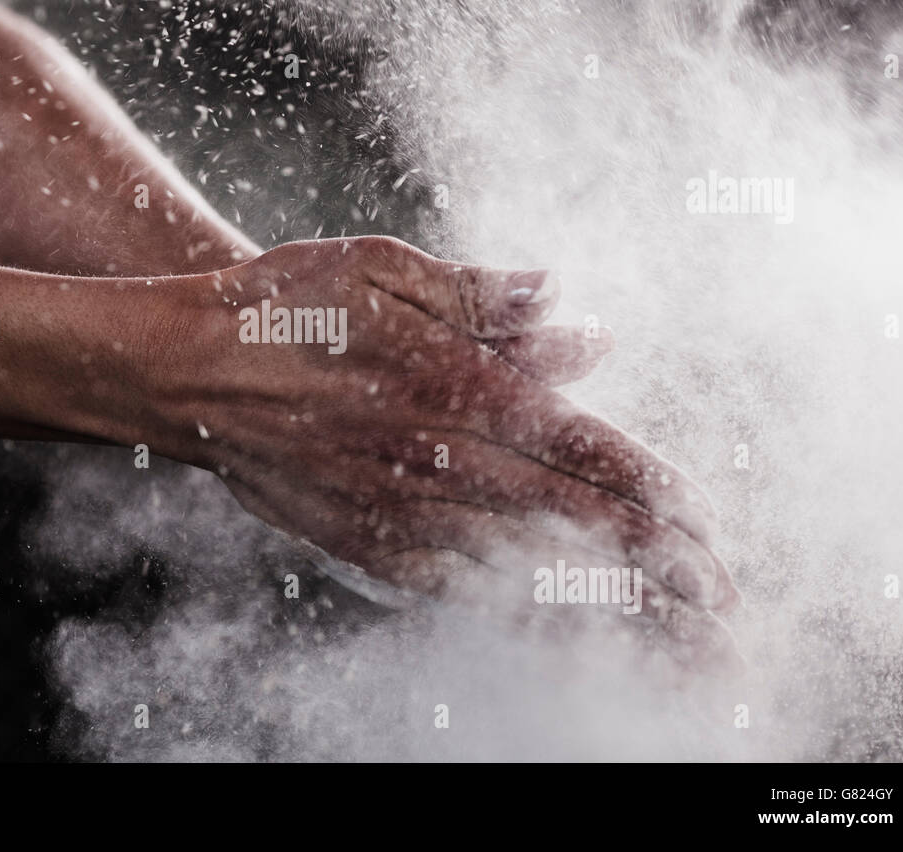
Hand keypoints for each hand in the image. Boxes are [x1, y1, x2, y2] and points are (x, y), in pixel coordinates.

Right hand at [147, 237, 741, 669]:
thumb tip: (581, 318)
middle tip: (721, 604)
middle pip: (573, 522)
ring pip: (525, 569)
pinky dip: (518, 608)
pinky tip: (557, 622)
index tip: (707, 522)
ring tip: (669, 635)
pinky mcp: (362, 544)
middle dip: (659, 568)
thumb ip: (486, 298)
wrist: (180, 371)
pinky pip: (458, 586)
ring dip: (606, 604)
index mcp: (454, 387)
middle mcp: (436, 461)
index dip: (657, 491)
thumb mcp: (381, 266)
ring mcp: (398, 513)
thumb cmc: (281, 306)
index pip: (586, 447)